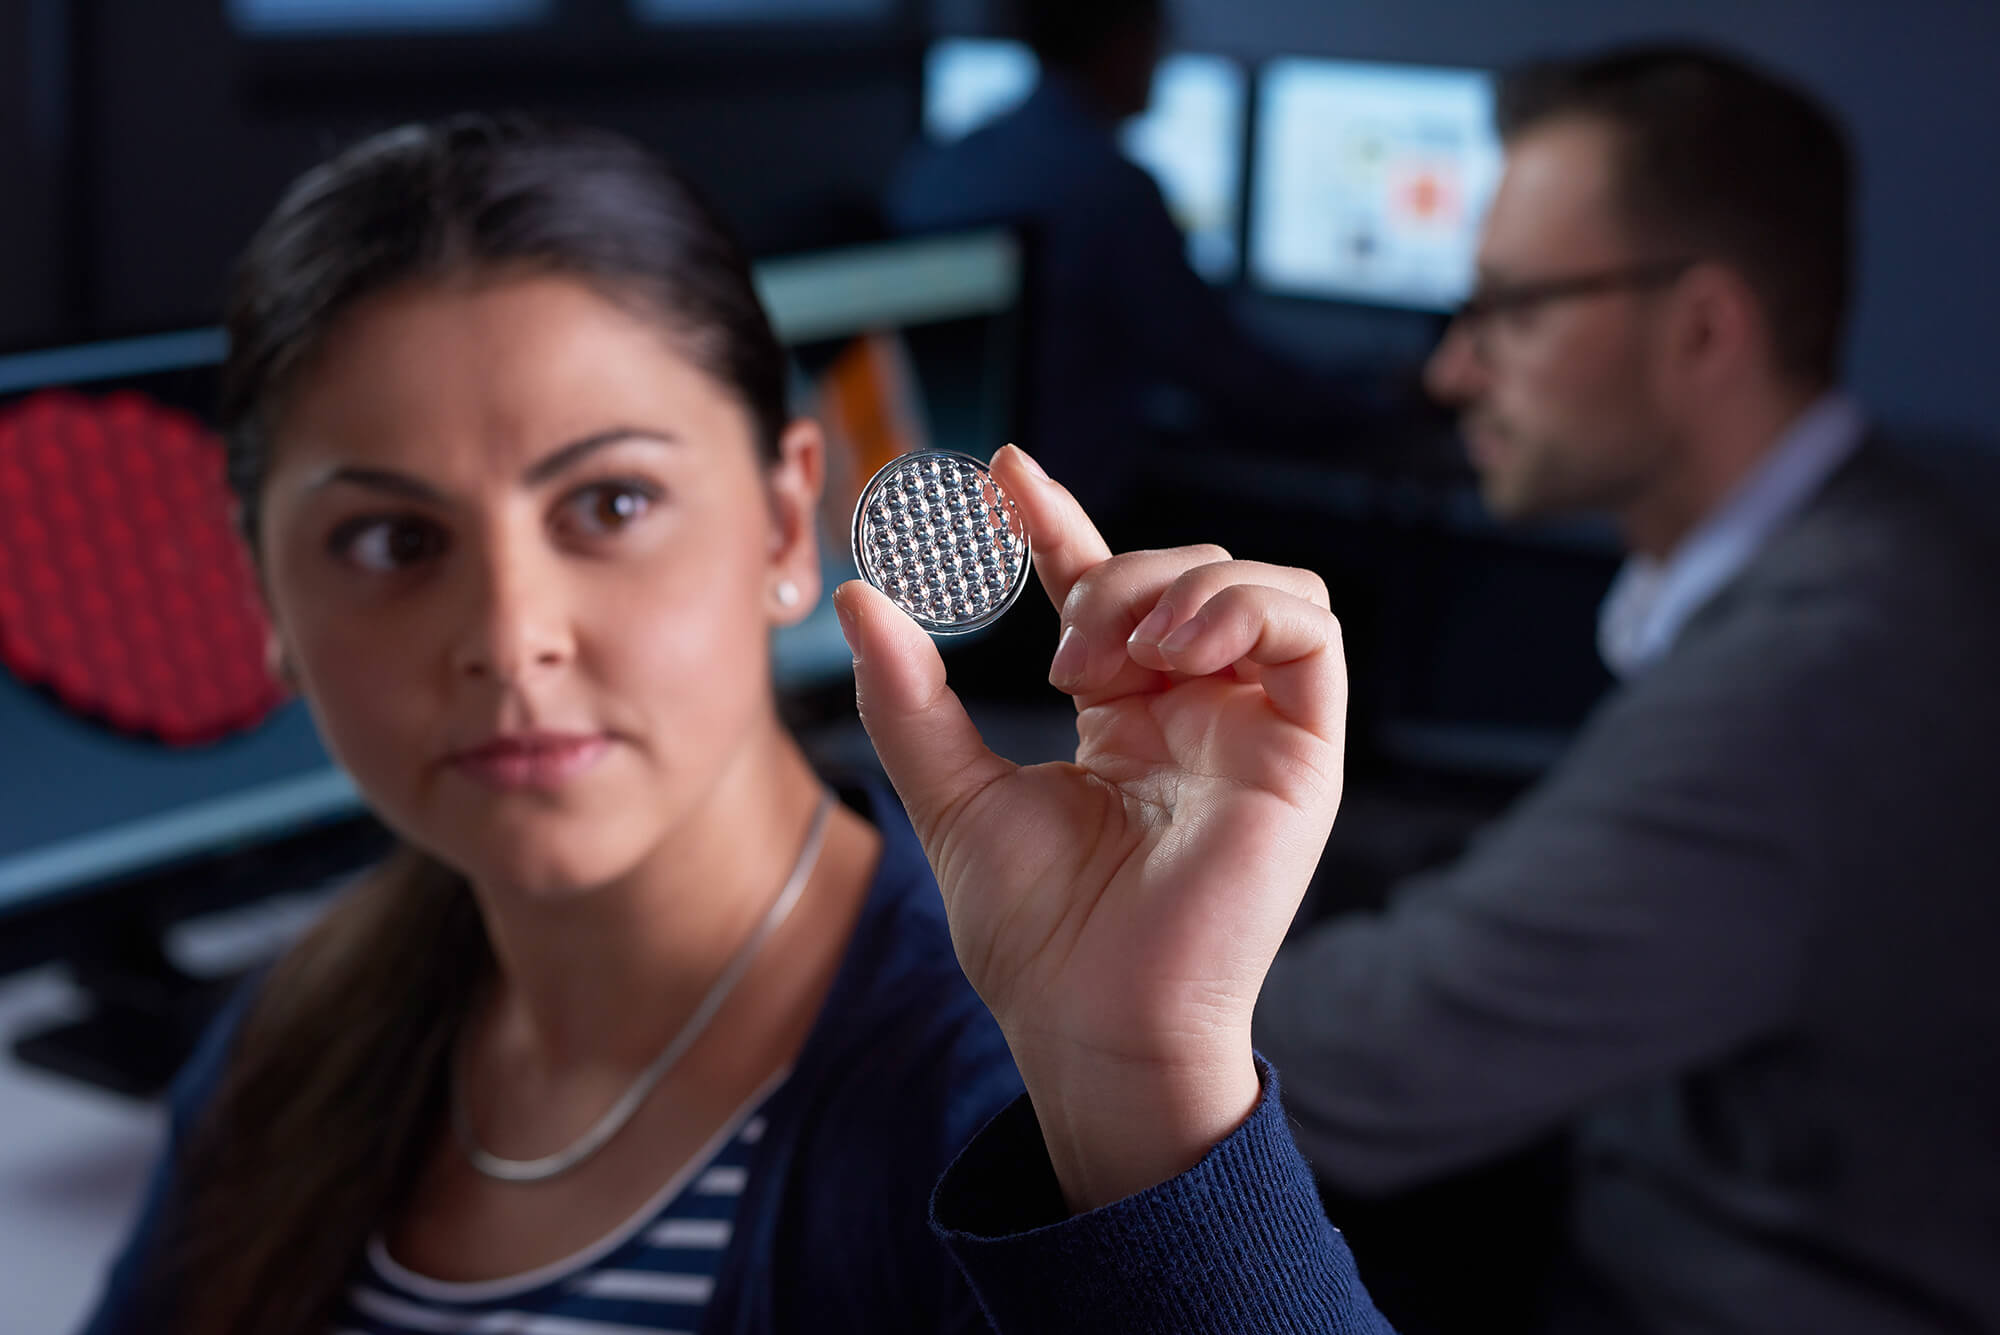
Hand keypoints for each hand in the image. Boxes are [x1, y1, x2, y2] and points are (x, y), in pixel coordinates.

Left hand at [833, 446, 1347, 1210]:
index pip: (1104, 587)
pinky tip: (1173, 651)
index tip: (1002, 473)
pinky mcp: (1303, 753)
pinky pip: (1312, 632)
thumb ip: (909, 697)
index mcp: (1126, 717)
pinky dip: (1247, 607)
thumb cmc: (1033, 937)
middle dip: (1114, 577)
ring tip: (1110, 658)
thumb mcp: (952, 796)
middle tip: (1060, 656)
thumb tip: (860, 597)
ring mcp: (1254, 729)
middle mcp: (1197, 711)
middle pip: (1184, 571)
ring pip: (1260, 582)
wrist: (1092, 1026)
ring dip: (1181, 585)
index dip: (1060, 521)